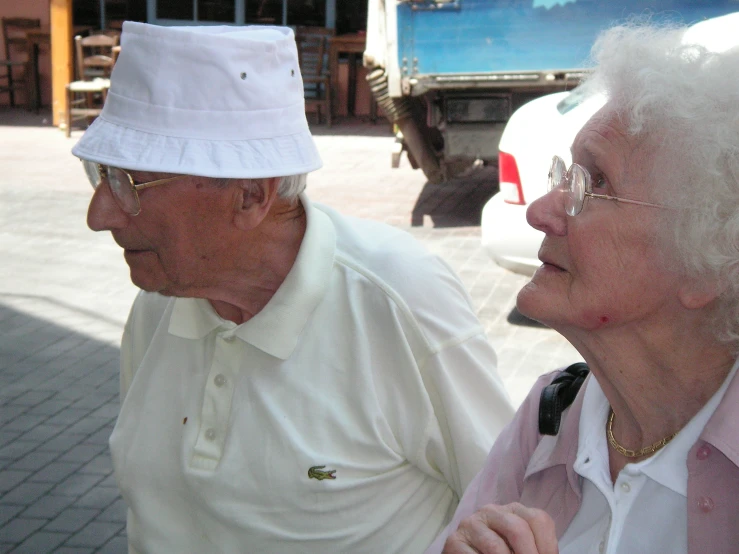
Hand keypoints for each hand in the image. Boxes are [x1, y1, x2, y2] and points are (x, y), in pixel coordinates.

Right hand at [442, 502, 557, 553]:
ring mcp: (470, 524)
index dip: (547, 546)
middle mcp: (491, 511)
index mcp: (513, 510)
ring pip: (496, 547)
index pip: (538, 520)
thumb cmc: (501, 553)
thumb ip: (536, 549)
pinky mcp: (454, 540)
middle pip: (518, 529)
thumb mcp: (521, 547)